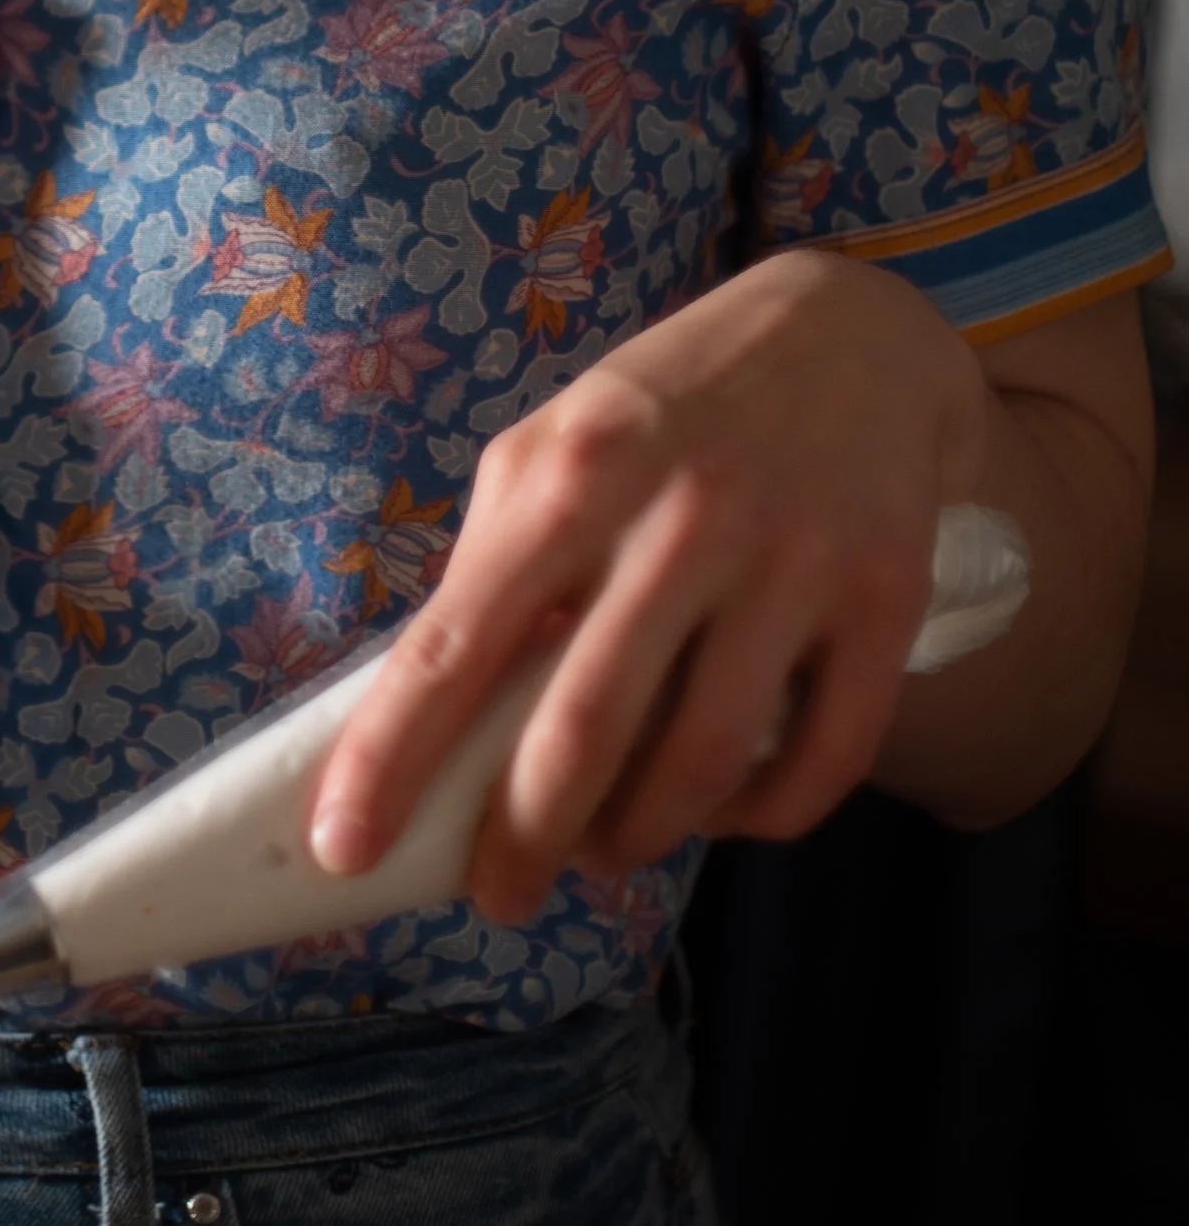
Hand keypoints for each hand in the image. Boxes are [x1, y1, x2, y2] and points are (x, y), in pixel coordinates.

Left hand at [305, 253, 991, 924]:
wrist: (853, 333)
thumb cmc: (669, 404)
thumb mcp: (558, 441)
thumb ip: (498, 559)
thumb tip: (430, 703)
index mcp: (570, 477)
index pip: (454, 644)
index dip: (391, 758)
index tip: (341, 846)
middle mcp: (677, 521)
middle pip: (578, 732)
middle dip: (519, 841)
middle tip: (495, 893)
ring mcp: (789, 563)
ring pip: (698, 764)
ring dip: (634, 838)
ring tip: (602, 848)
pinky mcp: (884, 601)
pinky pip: (817, 760)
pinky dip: (757, 819)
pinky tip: (720, 812)